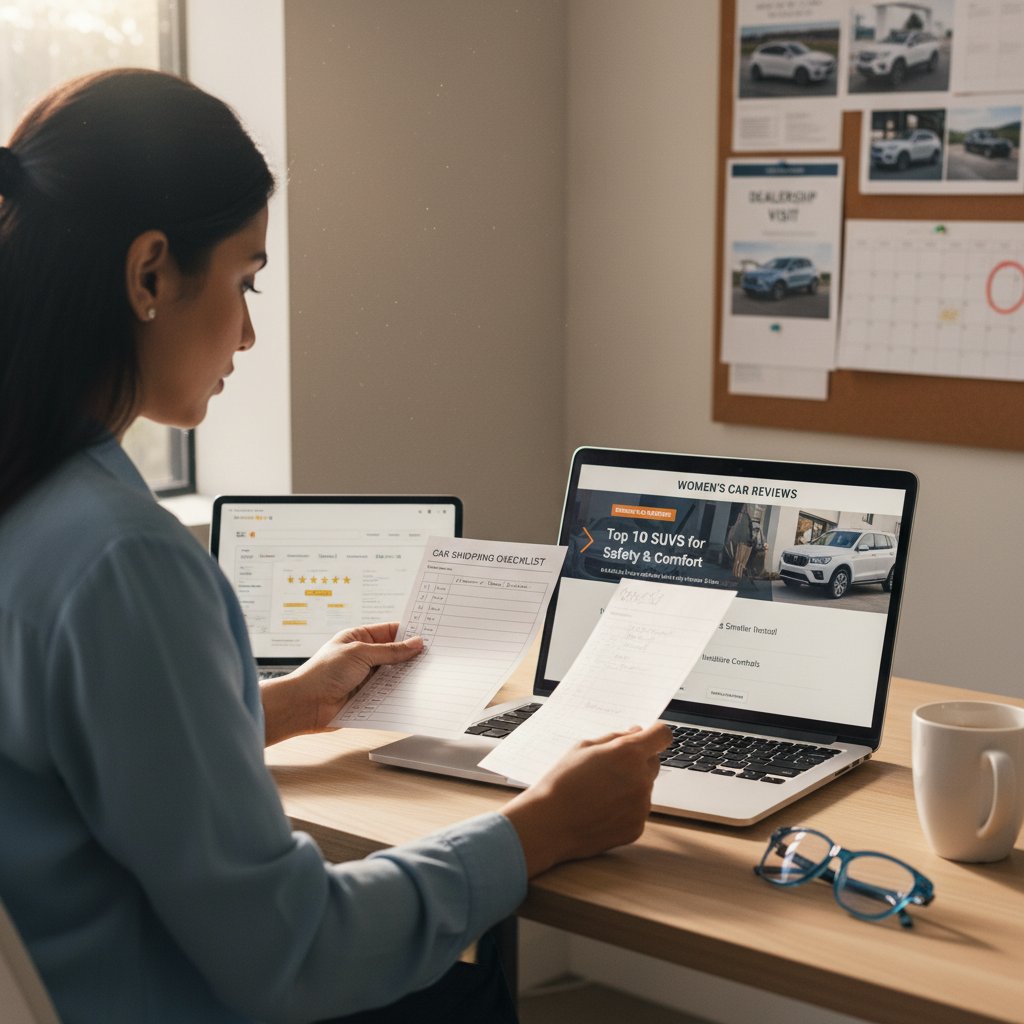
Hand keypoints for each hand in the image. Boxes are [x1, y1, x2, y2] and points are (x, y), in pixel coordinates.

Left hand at [261, 623, 422, 745]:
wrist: (305, 705)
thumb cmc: (323, 673)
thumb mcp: (360, 654)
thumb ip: (390, 651)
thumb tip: (415, 644)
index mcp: (358, 638)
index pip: (390, 631)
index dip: (408, 632)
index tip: (429, 633)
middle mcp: (363, 656)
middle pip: (394, 653)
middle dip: (411, 655)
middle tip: (435, 654)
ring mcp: (365, 677)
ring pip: (393, 674)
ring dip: (407, 675)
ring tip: (429, 673)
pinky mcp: (367, 696)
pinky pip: (388, 692)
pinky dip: (400, 692)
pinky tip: (414, 691)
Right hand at [500, 722, 671, 876]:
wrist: (549, 824)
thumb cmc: (562, 783)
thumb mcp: (583, 747)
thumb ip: (616, 737)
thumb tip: (637, 733)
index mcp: (629, 754)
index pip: (662, 735)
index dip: (655, 734)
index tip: (648, 736)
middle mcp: (641, 779)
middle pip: (654, 762)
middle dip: (638, 761)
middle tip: (609, 768)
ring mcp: (641, 806)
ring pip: (645, 787)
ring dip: (631, 785)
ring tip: (600, 792)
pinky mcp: (637, 827)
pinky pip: (638, 810)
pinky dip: (625, 808)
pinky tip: (602, 809)